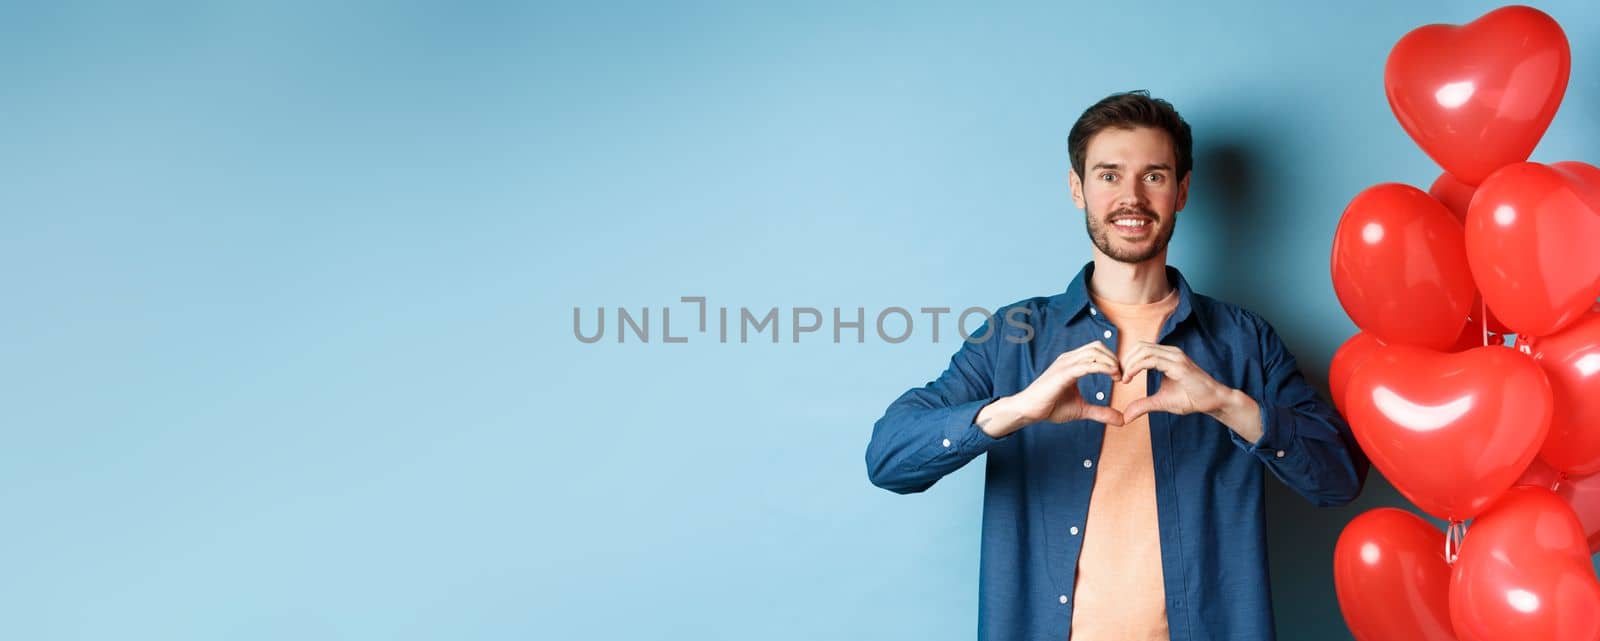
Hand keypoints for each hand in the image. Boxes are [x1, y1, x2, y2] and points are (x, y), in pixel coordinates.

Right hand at [977, 342, 1126, 436]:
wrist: (1028, 411)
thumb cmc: (1049, 407)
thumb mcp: (1081, 410)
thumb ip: (1100, 412)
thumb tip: (1122, 420)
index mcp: (1071, 363)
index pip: (1096, 351)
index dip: (1112, 360)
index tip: (1121, 376)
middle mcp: (1068, 359)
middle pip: (1097, 347)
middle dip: (1114, 358)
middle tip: (1123, 375)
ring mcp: (1065, 364)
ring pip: (1094, 352)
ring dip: (1111, 362)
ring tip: (1118, 376)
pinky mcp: (1063, 373)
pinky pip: (1087, 364)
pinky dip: (1104, 367)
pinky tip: (1112, 376)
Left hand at [1118, 341, 1237, 423]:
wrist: (1212, 401)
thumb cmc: (1190, 398)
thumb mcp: (1161, 402)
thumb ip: (1143, 405)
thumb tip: (1125, 416)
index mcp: (1167, 356)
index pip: (1141, 349)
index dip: (1127, 360)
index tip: (1119, 376)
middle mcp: (1170, 352)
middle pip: (1139, 347)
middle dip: (1125, 360)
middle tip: (1118, 377)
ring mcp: (1175, 357)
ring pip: (1143, 351)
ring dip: (1129, 363)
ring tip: (1123, 378)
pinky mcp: (1178, 365)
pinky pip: (1151, 360)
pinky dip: (1136, 367)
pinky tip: (1129, 378)